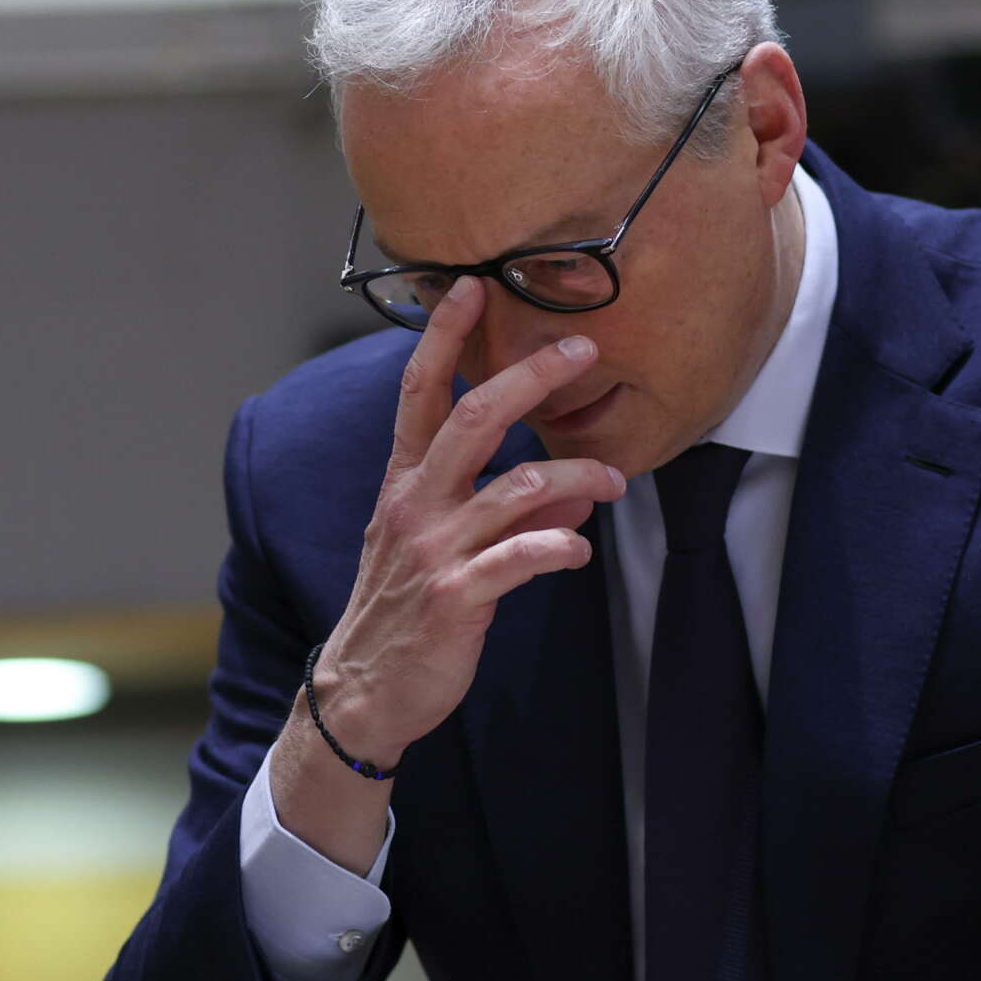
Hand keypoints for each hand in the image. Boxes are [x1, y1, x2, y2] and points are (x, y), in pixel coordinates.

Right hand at [315, 277, 628, 766]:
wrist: (363, 691)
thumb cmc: (404, 611)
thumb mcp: (440, 550)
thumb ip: (505, 512)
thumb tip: (576, 489)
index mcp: (403, 483)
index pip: (419, 394)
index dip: (441, 338)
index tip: (471, 288)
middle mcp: (413, 505)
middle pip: (472, 420)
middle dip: (530, 377)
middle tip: (582, 350)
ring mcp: (434, 550)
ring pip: (517, 488)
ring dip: (578, 475)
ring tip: (616, 480)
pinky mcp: (456, 596)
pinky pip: (521, 557)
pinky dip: (560, 545)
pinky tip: (579, 548)